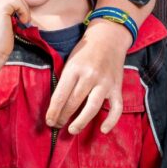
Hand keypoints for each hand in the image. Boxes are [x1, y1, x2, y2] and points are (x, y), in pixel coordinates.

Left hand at [45, 18, 131, 134]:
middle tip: (57, 125)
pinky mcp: (117, 87)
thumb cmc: (85, 50)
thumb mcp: (70, 60)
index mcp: (74, 68)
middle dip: (63, 117)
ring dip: (81, 122)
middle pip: (74, 103)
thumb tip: (56, 105)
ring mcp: (105, 82)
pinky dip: (111, 120)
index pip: (60, 95)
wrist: (109, 37)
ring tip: (72, 130)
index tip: (49, 121)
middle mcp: (90, 76)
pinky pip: (116, 107)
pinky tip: (103, 130)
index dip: (53, 111)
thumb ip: (65, 80)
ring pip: (92, 108)